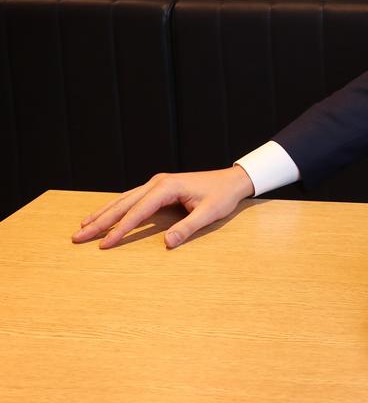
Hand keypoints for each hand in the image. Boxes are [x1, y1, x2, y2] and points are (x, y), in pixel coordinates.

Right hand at [72, 166, 255, 248]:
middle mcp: (157, 182)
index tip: (104, 244)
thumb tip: (167, 242)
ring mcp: (156, 183)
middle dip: (100, 222)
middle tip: (78, 237)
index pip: (138, 212)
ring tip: (82, 227)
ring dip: (102, 214)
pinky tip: (103, 216)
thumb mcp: (209, 213)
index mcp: (167, 187)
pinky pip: (130, 199)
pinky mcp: (157, 188)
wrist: (232, 180)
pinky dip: (114, 208)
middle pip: (123, 204)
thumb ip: (188, 227)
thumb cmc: (222, 196)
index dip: (120, 229)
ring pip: (123, 200)